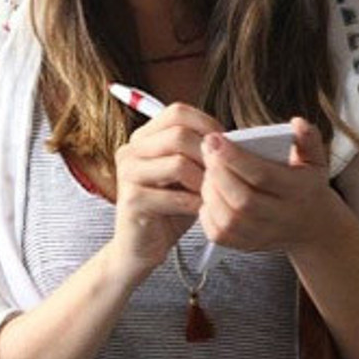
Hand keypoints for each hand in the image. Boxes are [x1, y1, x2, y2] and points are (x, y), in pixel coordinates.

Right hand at [109, 103, 222, 282]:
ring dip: (204, 181)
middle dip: (208, 155)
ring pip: (178, 163)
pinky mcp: (132, 200)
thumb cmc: (168, 208)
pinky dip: (195, 204)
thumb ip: (198, 152)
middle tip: (221, 175)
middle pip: (178, 134)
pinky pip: (175, 196)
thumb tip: (231, 139)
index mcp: (142, 138)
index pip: (177, 112)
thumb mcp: (185, 173)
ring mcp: (127, 174)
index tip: (224, 145)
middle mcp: (130, 151)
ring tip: (212, 194)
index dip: (206, 124)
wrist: (141, 246)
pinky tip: (201, 210)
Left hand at [197, 117, 336, 253]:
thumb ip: (308, 139)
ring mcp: (263, 235)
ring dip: (210, 190)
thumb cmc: (306, 185)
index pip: (262, 176)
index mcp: (298, 192)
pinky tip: (209, 191)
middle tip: (206, 149)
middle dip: (217, 172)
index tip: (214, 138)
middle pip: (242, 200)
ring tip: (208, 169)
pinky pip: (218, 232)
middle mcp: (281, 217)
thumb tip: (297, 123)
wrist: (312, 225)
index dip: (234, 157)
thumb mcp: (315, 160)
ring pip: (227, 218)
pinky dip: (206, 211)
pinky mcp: (245, 245)